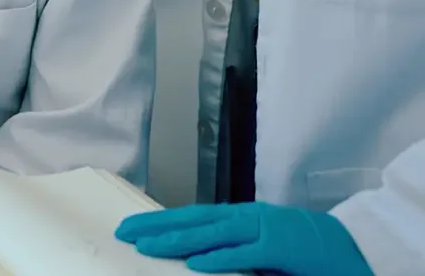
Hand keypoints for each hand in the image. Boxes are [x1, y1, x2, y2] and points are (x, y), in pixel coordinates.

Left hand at [116, 202, 373, 275]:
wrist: (357, 249)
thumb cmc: (309, 253)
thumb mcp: (264, 253)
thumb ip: (234, 254)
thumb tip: (196, 261)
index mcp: (244, 218)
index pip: (194, 216)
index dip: (162, 220)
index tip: (133, 227)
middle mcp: (250, 218)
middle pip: (195, 219)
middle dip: (157, 225)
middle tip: (123, 231)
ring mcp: (267, 230)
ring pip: (213, 233)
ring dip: (178, 239)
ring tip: (146, 245)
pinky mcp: (284, 248)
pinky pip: (246, 254)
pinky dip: (220, 257)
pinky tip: (196, 263)